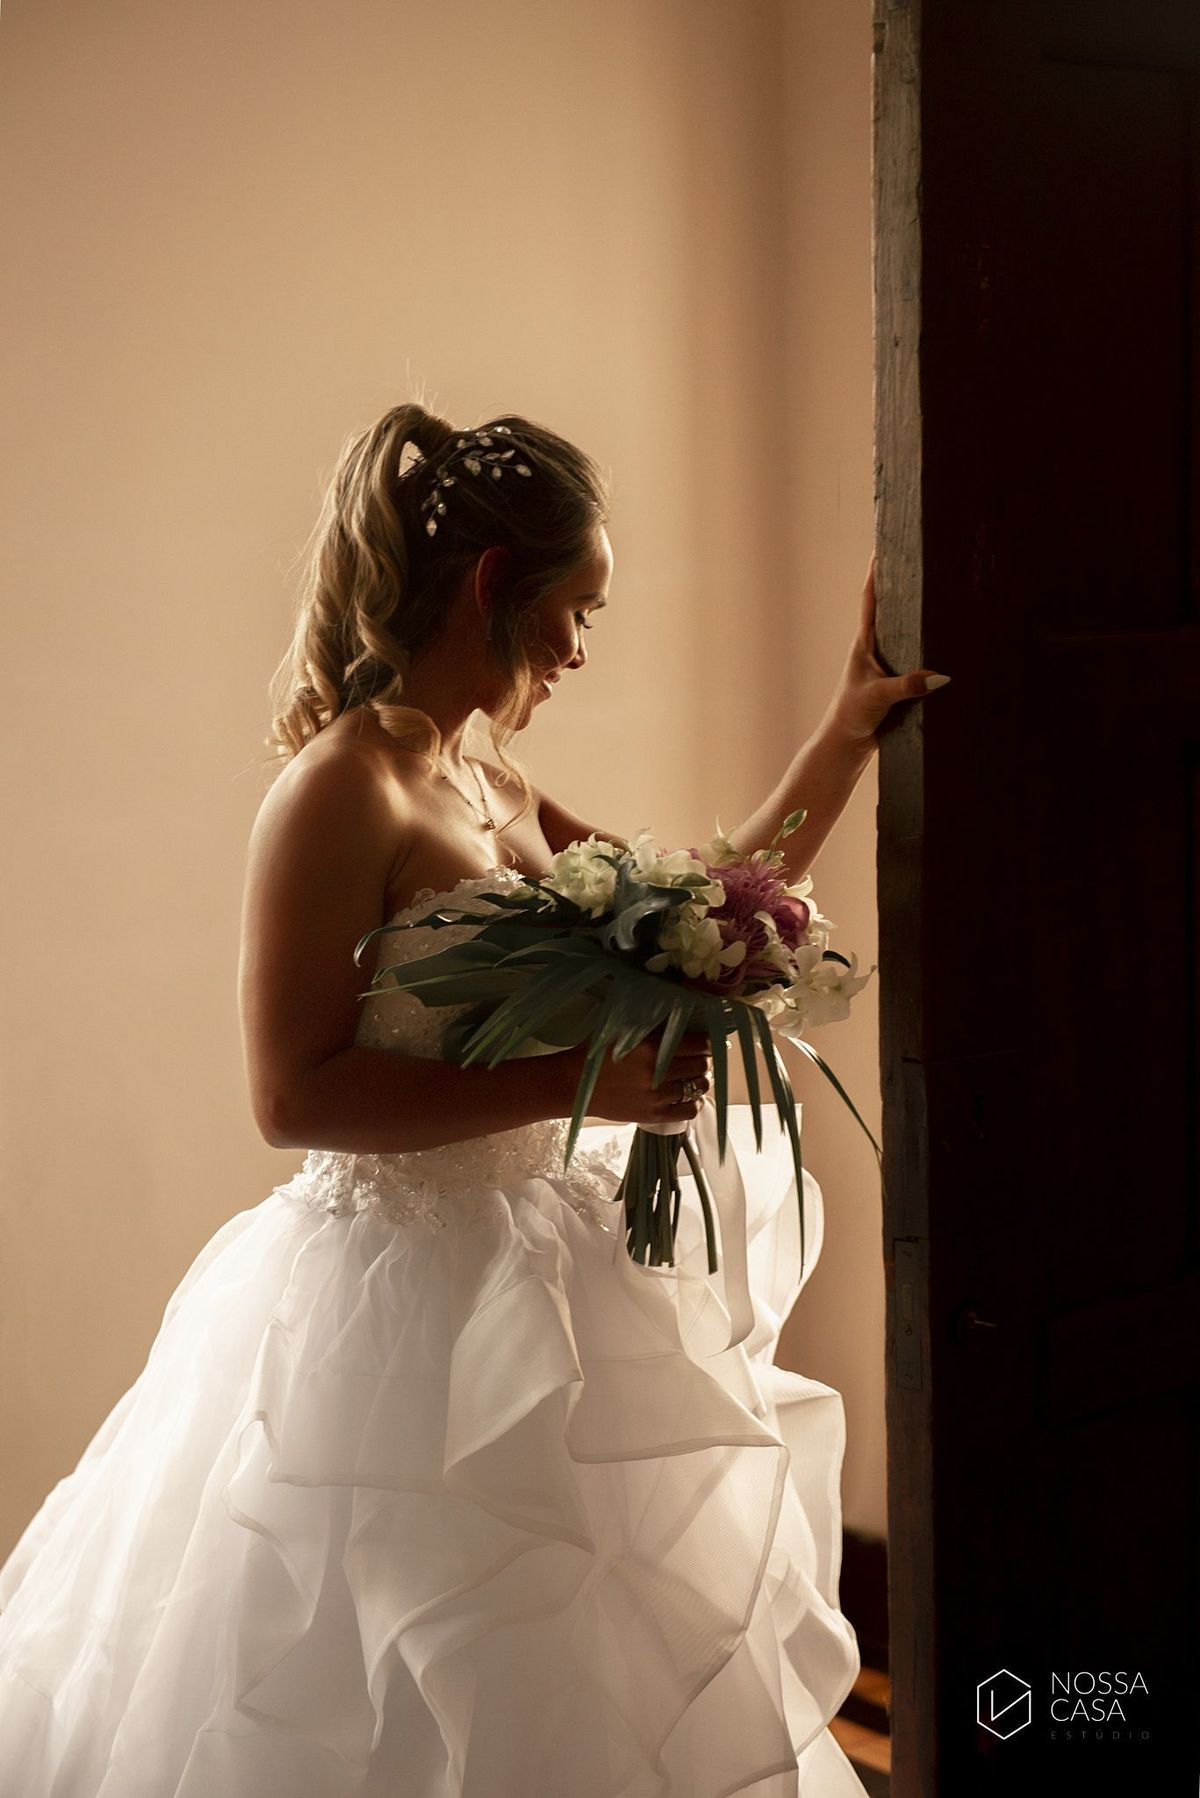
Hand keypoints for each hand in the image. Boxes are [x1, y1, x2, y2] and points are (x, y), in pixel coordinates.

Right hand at [553, 1030, 711, 1127]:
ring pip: (698, 1087)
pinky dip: (692, 1102)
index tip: (703, 1043)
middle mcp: (656, 1073)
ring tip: (691, 1077)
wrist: (574, 1085)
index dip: (705, 1043)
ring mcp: (656, 1097)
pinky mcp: (653, 1116)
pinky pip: (689, 1111)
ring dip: (699, 1080)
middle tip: (696, 1058)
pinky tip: (684, 1095)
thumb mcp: (622, 1032)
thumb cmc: (596, 1054)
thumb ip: (651, 1029)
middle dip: (702, 1060)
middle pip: (701, 1065)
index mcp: (649, 1048)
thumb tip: (680, 1022)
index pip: (697, 1044)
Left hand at [820, 553, 951, 749]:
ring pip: (908, 635)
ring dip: (921, 619)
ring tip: (943, 596)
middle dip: (905, 588)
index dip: (875, 574)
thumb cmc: (852, 715)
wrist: (847, 744)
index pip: (870, 600)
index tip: (882, 547)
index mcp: (865, 644)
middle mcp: (876, 649)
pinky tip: (949, 645)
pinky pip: (918, 660)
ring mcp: (888, 665)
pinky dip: (931, 651)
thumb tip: (941, 677)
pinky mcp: (898, 683)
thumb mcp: (879, 697)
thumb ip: (907, 686)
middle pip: (892, 612)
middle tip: (923, 562)